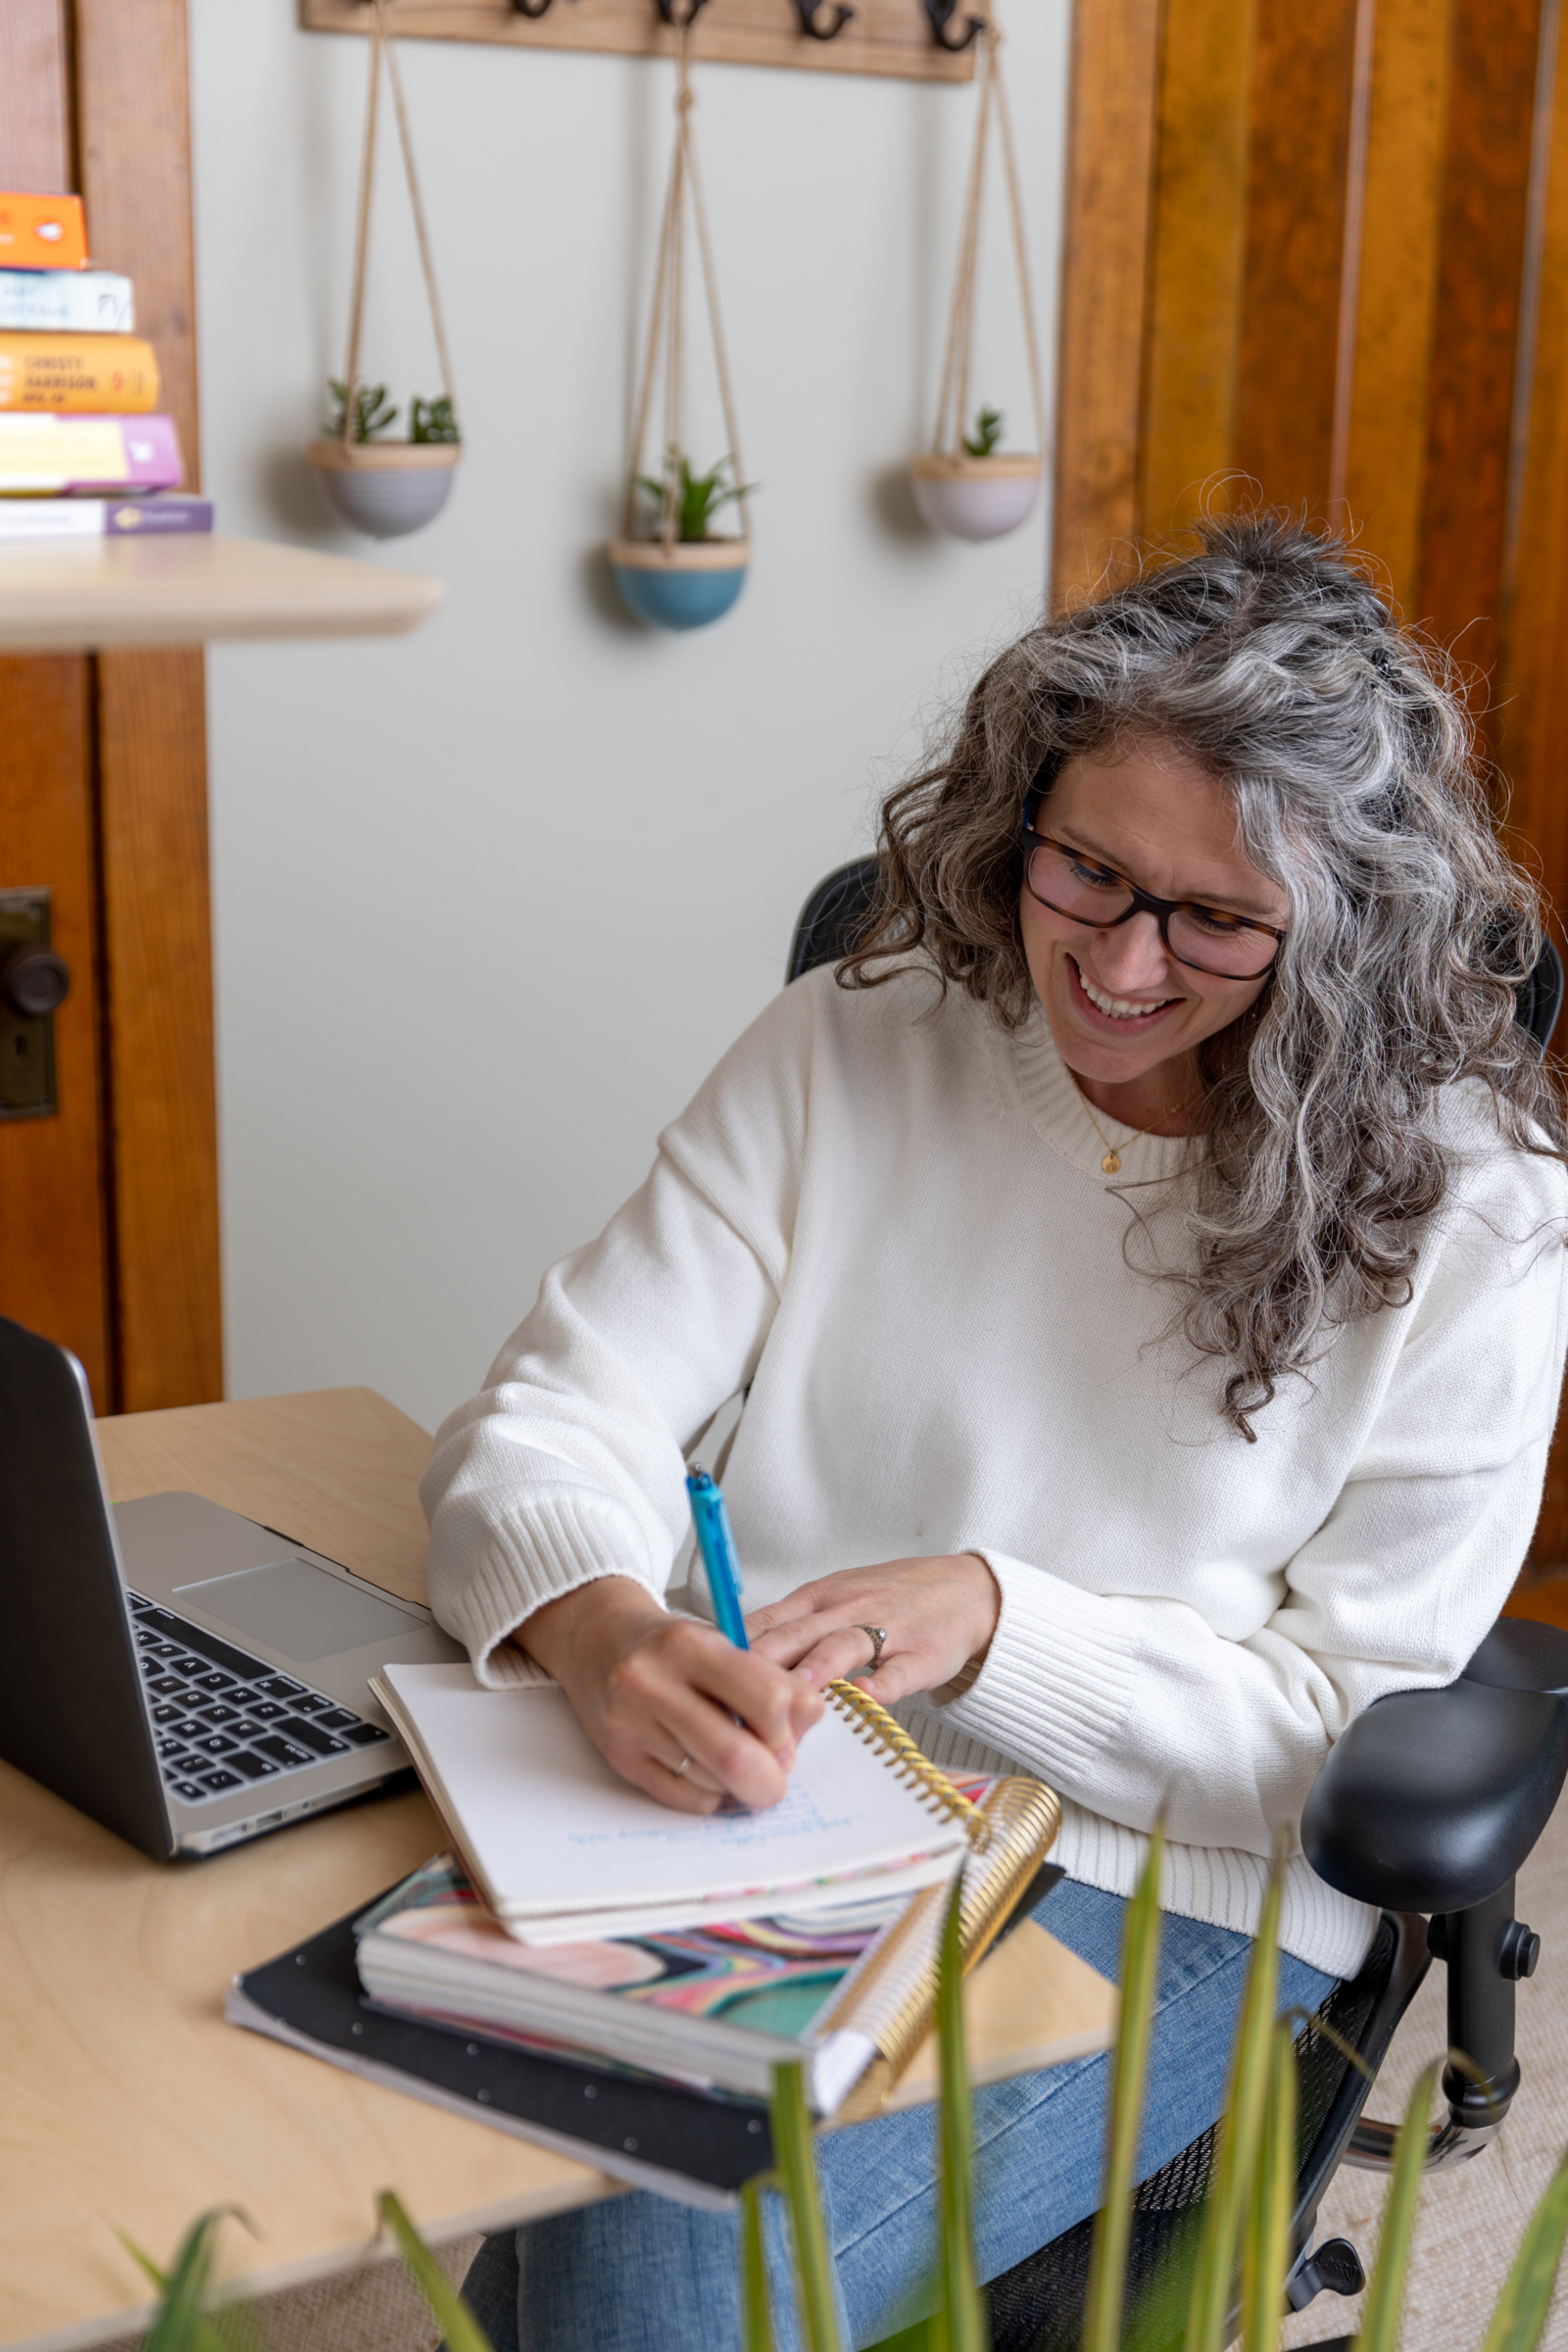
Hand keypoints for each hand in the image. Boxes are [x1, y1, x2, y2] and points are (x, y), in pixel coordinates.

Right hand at [519, 1576, 824, 1815]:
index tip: (789, 1737)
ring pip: (711, 1782)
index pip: (767, 1699)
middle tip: (776, 1777)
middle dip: (770, 1780)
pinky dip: (709, 1795)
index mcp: (691, 1645)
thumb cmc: (672, 1646)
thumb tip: (809, 1723)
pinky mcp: (620, 1758)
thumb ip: (773, 1681)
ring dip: (737, 1784)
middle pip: (736, 1755)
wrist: (598, 1640)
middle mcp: (654, 1683)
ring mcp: (632, 1724)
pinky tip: (706, 1769)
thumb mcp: (724, 1644)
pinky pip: (685, 1799)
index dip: (789, 1730)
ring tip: (732, 1758)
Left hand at [746, 1555, 999, 1706]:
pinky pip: (900, 1670)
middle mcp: (846, 1609)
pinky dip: (882, 1683)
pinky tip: (866, 1696)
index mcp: (819, 1598)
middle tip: (728, 1695)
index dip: (734, 1649)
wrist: (965, 1590)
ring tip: (793, 1694)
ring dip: (816, 1668)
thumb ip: (789, 1626)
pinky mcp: (922, 1654)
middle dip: (761, 1664)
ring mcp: (886, 1629)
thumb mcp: (834, 1599)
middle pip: (795, 1633)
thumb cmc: (890, 1598)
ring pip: (843, 1646)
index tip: (702, 1676)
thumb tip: (730, 1656)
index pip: (767, 1620)